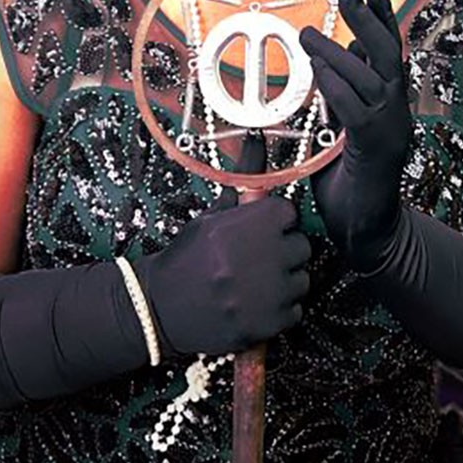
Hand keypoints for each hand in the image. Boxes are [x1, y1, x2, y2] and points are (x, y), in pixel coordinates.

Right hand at [134, 136, 311, 357]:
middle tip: (257, 257)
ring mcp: (268, 293)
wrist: (161, 306)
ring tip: (254, 281)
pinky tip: (255, 303)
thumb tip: (258, 138)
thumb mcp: (213, 215)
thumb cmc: (189, 257)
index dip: (274, 221)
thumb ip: (243, 181)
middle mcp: (264, 256)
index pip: (289, 213)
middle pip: (301, 246)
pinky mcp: (269, 324)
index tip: (260, 229)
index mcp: (252, 223)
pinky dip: (279, 309)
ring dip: (284, 280)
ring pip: (302, 279)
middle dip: (283, 250)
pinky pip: (295, 309)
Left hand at [299, 0, 412, 273]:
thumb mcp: (342, 124)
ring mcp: (392, 129)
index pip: (389, 47)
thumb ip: (341, 93)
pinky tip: (317, 73)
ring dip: (337, 53)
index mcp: (390, 100)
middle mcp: (397, 109)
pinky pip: (358, 109)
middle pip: (389, 53)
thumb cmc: (348, 179)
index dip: (383, 11)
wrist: (367, 232)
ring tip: (306, 36)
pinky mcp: (377, 149)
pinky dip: (336, 88)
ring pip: (371, 78)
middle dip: (370, 18)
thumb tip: (333, 55)